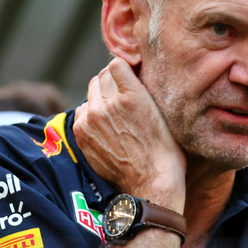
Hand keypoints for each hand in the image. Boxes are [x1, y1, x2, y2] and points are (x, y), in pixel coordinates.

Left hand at [75, 58, 186, 210]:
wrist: (152, 183)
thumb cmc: (165, 150)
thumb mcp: (164, 113)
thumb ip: (143, 90)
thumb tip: (130, 74)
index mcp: (132, 94)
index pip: (116, 63)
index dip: (124, 70)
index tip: (130, 78)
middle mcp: (108, 103)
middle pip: (101, 76)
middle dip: (112, 83)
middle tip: (124, 97)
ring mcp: (92, 118)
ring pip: (91, 92)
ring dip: (100, 97)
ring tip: (115, 113)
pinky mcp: (82, 132)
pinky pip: (82, 111)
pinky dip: (91, 114)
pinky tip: (105, 126)